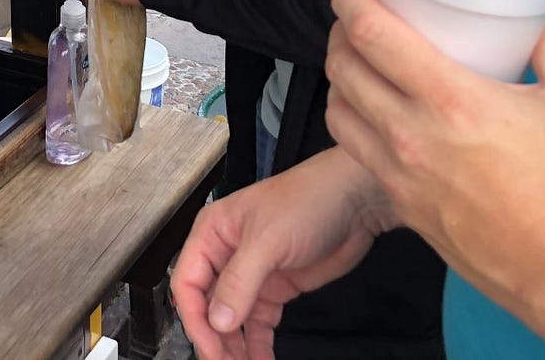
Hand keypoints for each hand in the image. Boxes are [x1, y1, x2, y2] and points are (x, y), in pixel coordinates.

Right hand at [171, 149, 393, 359]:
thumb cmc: (307, 201)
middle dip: (215, 338)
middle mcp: (226, 256)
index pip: (188, 283)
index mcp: (212, 234)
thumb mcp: (267, 240)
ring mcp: (252, 274)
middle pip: (208, 306)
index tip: (211, 347)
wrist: (356, 201)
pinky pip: (259, 324)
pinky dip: (258, 345)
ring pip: (232, 319)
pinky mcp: (276, 289)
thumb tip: (217, 322)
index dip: (196, 319)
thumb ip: (239, 282)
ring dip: (235, 347)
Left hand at [326, 0, 544, 328]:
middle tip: (357, 18)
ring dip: (338, 79)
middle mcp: (411, 135)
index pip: (371, 35)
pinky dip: (353, 122)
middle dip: (340, 32)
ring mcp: (401, 175)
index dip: (349, 0)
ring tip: (358, 62)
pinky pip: (356, 154)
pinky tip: (374, 115)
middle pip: (342, 68)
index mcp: (450, 99)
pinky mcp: (404, 207)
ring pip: (337, 112)